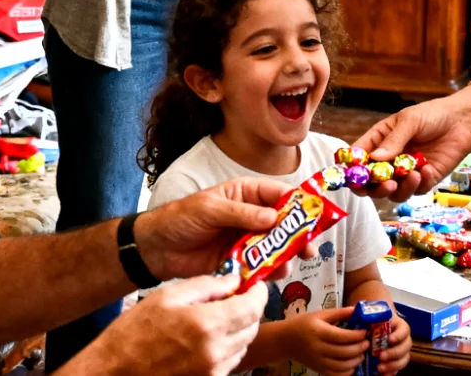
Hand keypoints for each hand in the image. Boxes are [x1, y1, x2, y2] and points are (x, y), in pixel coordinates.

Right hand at [77, 273, 266, 375]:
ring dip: (239, 330)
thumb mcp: (167, 296)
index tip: (255, 285)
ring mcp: (212, 372)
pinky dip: (227, 349)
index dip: (258, 293)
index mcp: (206, 324)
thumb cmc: (133, 333)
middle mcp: (215, 352)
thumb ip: (205, 286)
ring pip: (243, 346)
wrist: (113, 371)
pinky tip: (208, 340)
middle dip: (250, 310)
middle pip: (252, 327)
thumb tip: (233, 279)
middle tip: (238, 298)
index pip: (253, 306)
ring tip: (220, 318)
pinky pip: (229, 363)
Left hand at [133, 177, 309, 279]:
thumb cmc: (180, 218)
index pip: (278, 194)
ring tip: (289, 264)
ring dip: (286, 255)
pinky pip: (261, 266)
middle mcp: (250, 216)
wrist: (157, 248)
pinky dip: (269, 272)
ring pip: (276, 247)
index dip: (298, 203)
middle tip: (310, 248)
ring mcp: (246, 240)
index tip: (314, 216)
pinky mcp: (240, 262)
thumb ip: (241, 213)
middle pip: (284, 224)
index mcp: (245, 194)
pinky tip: (273, 276)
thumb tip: (273, 217)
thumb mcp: (209, 209)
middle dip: (298, 235)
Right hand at [284, 307, 368, 375]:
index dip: (357, 335)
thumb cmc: (304, 324)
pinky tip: (352, 365)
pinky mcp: (318, 369)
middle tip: (367, 343)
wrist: (286, 340)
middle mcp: (318, 348)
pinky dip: (347, 372)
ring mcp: (318, 361)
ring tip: (361, 353)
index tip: (364, 331)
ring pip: (342, 366)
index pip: (343, 336)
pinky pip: (336, 375)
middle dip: (359, 348)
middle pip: (344, 352)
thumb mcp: (320, 314)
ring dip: (356, 361)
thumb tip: (357, 309)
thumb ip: (339, 313)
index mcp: (319, 332)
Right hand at [355, 84, 470, 200]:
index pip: (358, 159)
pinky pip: (416, 191)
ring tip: (413, 176)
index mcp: (379, 141)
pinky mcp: (423, 181)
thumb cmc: (432, 115)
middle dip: (375, 188)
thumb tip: (376, 158)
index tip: (354, 177)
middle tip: (387, 184)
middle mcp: (388, 161)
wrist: (463, 122)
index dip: (352, 170)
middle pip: (371, 184)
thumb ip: (394, 140)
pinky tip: (428, 169)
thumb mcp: (410, 121)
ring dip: (400, 189)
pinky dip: (421, 184)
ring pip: (392, 193)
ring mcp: (405, 173)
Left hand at [376, 312, 411, 374]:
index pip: (405, 330)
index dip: (399, 335)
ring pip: (404, 359)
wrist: (375, 326)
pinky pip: (398, 369)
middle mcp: (403, 339)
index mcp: (400, 326)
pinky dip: (391, 373)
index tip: (389, 339)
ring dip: (393, 365)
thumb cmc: (374, 320)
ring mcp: (401, 351)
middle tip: (381, 356)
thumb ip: (370, 316)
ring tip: (380, 368)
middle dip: (394, 353)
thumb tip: (361, 317)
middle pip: (406, 347)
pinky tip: (383, 374)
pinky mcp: (396, 361)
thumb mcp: (373, 315)